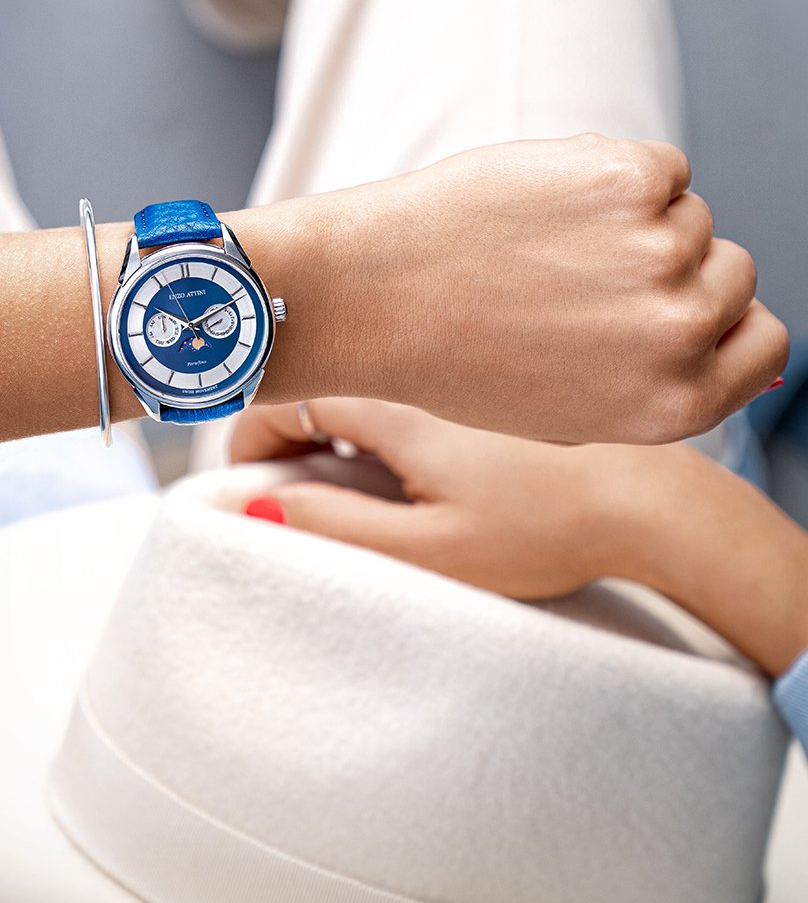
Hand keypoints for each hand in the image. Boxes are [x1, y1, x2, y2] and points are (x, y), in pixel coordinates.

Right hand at [231, 398, 807, 677]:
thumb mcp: (428, 544)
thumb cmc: (547, 526)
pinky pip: (413, 372)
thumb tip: (253, 505)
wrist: (656, 499)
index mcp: (394, 394)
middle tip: (293, 490)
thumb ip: (332, 523)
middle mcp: (422, 359)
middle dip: (291, 428)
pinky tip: (414, 456)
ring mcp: (460, 358)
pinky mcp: (496, 368)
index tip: (244, 486)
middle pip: (322, 375)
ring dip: (339, 415)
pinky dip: (390, 406)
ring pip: (369, 371)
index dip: (247, 441)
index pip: (283, 393)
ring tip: (350, 478)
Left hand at [284, 133, 787, 444]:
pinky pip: (658, 164)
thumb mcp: (571, 409)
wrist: (369, 297)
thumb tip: (734, 343)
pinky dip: (608, 171)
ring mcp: (659, 251)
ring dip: (628, 215)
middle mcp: (679, 332)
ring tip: (540, 246)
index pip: (765, 341)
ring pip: (687, 211)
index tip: (669, 304)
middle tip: (575, 274)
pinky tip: (539, 204)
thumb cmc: (455, 355)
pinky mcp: (626, 180)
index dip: (719, 316)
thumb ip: (656, 381)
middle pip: (731, 267)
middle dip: (668, 262)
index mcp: (675, 403)